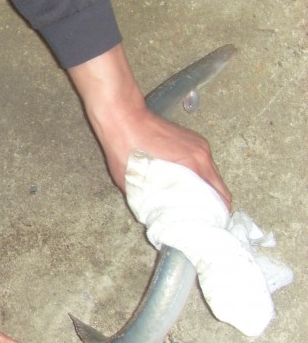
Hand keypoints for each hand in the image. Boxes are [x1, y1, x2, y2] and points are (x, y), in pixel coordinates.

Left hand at [68, 44, 231, 209]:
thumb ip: (151, 200)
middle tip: (203, 220)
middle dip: (214, 206)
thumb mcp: (133, 183)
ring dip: (207, 191)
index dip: (217, 216)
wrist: (122, 115)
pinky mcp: (192, 139)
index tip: (209, 227)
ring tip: (194, 205)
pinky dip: (199, 176)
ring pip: (212, 176)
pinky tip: (186, 184)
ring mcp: (199, 145)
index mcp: (193, 166)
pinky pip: (202, 164)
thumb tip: (157, 216)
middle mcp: (202, 155)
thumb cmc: (124, 148)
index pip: (219, 198)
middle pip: (220, 188)